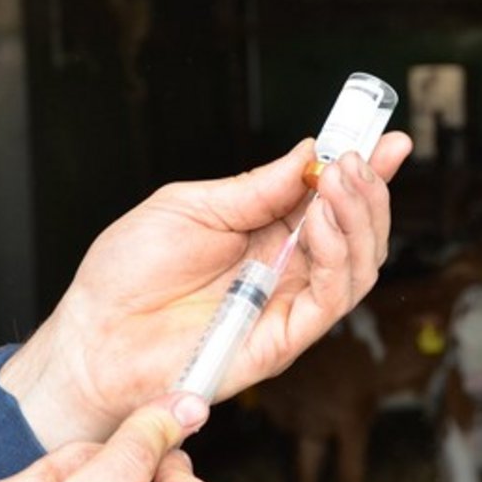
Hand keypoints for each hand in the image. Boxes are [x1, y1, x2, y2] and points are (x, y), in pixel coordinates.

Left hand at [0, 134, 411, 449]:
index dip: (365, 172)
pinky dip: (336, 258)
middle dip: (369, 191)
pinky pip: (330, 300)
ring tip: (341, 182)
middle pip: (357, 233)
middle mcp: (286, 271)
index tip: (389, 139)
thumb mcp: (190, 206)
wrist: (92, 337)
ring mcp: (287, 306)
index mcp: (267, 234)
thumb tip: (310, 152)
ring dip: (359, 219)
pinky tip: (319, 223)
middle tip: (360, 158)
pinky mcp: (282, 341)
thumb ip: (255, 188)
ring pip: (358, 266)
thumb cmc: (127, 276)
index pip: (331, 201)